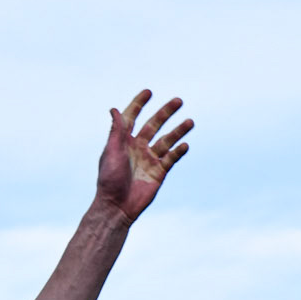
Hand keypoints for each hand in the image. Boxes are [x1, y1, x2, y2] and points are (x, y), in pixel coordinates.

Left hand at [96, 91, 193, 222]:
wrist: (116, 207)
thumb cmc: (109, 179)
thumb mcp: (111, 152)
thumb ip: (116, 131)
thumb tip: (113, 109)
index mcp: (124, 141)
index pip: (132, 118)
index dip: (139, 104)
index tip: (149, 92)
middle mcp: (138, 148)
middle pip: (154, 125)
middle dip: (165, 112)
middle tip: (178, 100)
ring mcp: (149, 159)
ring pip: (167, 140)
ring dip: (178, 131)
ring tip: (190, 122)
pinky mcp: (159, 172)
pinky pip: (171, 158)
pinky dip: (178, 151)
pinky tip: (185, 145)